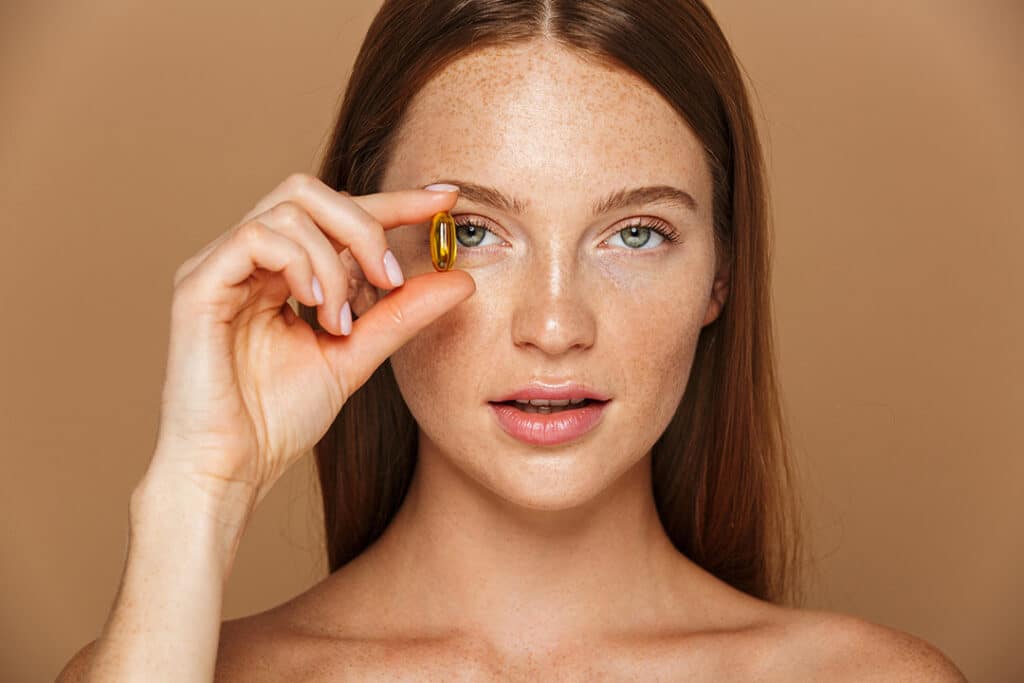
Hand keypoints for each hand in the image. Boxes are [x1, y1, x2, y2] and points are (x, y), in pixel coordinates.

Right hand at [142, 173, 471, 513]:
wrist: (231, 471)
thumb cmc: (277, 420)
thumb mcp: (355, 356)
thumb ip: (400, 315)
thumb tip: (460, 279)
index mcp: (279, 271)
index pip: (337, 214)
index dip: (393, 200)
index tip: (445, 198)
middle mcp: (246, 260)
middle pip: (309, 191)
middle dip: (365, 223)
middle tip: (389, 279)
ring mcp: (218, 267)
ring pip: (288, 209)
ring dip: (334, 259)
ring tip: (341, 320)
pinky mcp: (196, 285)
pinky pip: (255, 237)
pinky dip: (299, 263)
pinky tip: (314, 308)